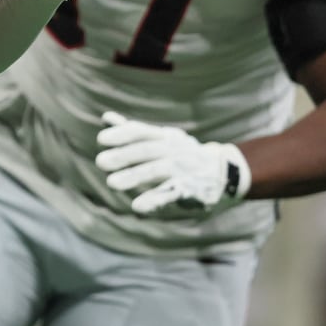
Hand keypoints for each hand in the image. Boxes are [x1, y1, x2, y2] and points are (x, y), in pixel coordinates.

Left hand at [94, 111, 250, 217]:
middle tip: (100, 162)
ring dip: (134, 177)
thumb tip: (106, 118)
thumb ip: (133, 131)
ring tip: (111, 183)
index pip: (141, 131)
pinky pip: (171, 193)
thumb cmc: (183, 153)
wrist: (224, 170)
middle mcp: (174, 150)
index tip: (101, 139)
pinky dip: (154, 199)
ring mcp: (183, 169)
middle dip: (124, 155)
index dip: (122, 134)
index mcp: (165, 136)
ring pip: (156, 171)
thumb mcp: (161, 138)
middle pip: (147, 150)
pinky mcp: (190, 189)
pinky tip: (138, 206)